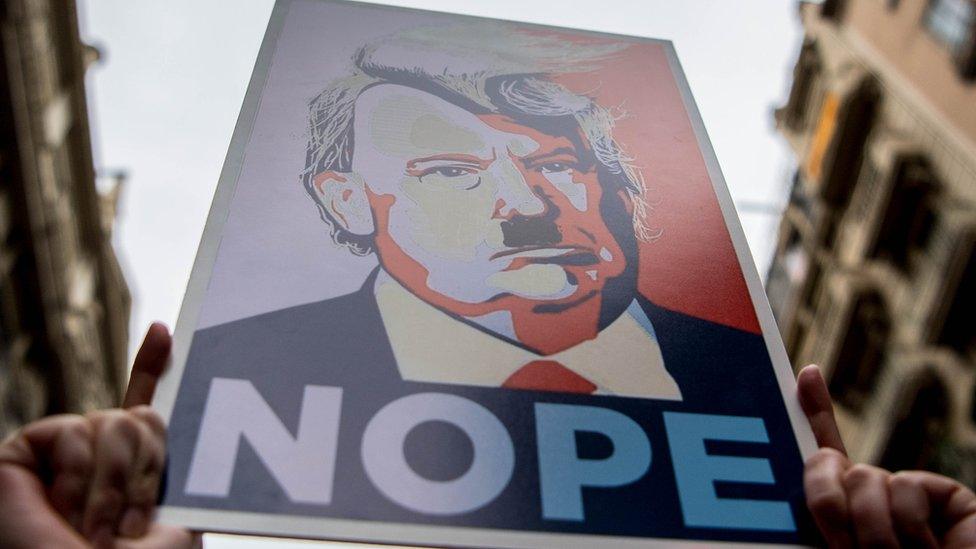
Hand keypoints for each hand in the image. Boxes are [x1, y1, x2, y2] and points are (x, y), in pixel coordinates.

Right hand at [0, 323, 198, 548]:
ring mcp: (64, 455)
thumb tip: (175, 420)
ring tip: (96, 530)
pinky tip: (66, 507)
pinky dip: (78, 473)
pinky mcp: (26, 453)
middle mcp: (100, 459)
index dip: (149, 368)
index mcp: (137, 472)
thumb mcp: (171, 513)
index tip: (163, 333)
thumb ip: (169, 462)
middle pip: (139, 416)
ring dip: (112, 484)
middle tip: (129, 526)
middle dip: (145, 470)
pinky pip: (71, 428)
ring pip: (111, 421)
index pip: (143, 410)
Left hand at [797, 364, 975, 547]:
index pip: (826, 456)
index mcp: (843, 515)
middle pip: (831, 467)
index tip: (805, 373)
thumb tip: (818, 461)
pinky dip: (911, 527)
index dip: (816, 411)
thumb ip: (827, 510)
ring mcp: (910, 496)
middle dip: (827, 505)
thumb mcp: (837, 547)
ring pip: (865, 479)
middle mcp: (873, 499)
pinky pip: (905, 487)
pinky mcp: (947, 496)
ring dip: (872, 531)